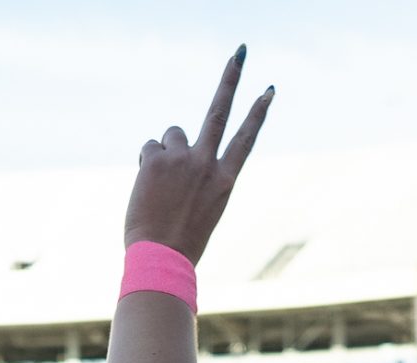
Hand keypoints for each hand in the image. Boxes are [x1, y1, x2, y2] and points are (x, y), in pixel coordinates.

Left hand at [122, 48, 271, 262]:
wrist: (161, 258)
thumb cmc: (180, 241)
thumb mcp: (200, 208)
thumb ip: (195, 174)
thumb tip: (171, 146)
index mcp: (226, 180)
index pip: (246, 139)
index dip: (258, 113)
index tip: (269, 90)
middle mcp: (208, 164)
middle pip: (219, 111)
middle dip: (231, 78)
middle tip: (240, 51)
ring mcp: (184, 159)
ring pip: (171, 135)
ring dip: (164, 153)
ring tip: (162, 186)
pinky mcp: (158, 159)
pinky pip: (150, 148)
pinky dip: (147, 165)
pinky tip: (149, 188)